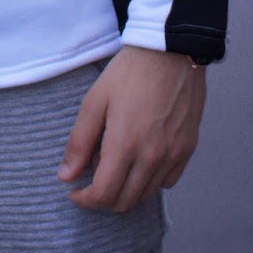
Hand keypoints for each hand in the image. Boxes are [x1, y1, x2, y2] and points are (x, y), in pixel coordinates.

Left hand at [57, 46, 206, 212]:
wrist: (170, 52)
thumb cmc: (129, 72)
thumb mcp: (95, 101)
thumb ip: (79, 142)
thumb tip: (65, 176)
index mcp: (125, 144)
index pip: (104, 193)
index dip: (85, 199)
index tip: (74, 191)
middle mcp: (152, 156)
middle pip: (125, 201)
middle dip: (103, 196)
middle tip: (93, 173)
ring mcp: (173, 155)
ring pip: (146, 194)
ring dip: (126, 188)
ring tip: (115, 159)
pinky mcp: (187, 149)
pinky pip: (167, 181)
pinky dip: (150, 179)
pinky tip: (140, 157)